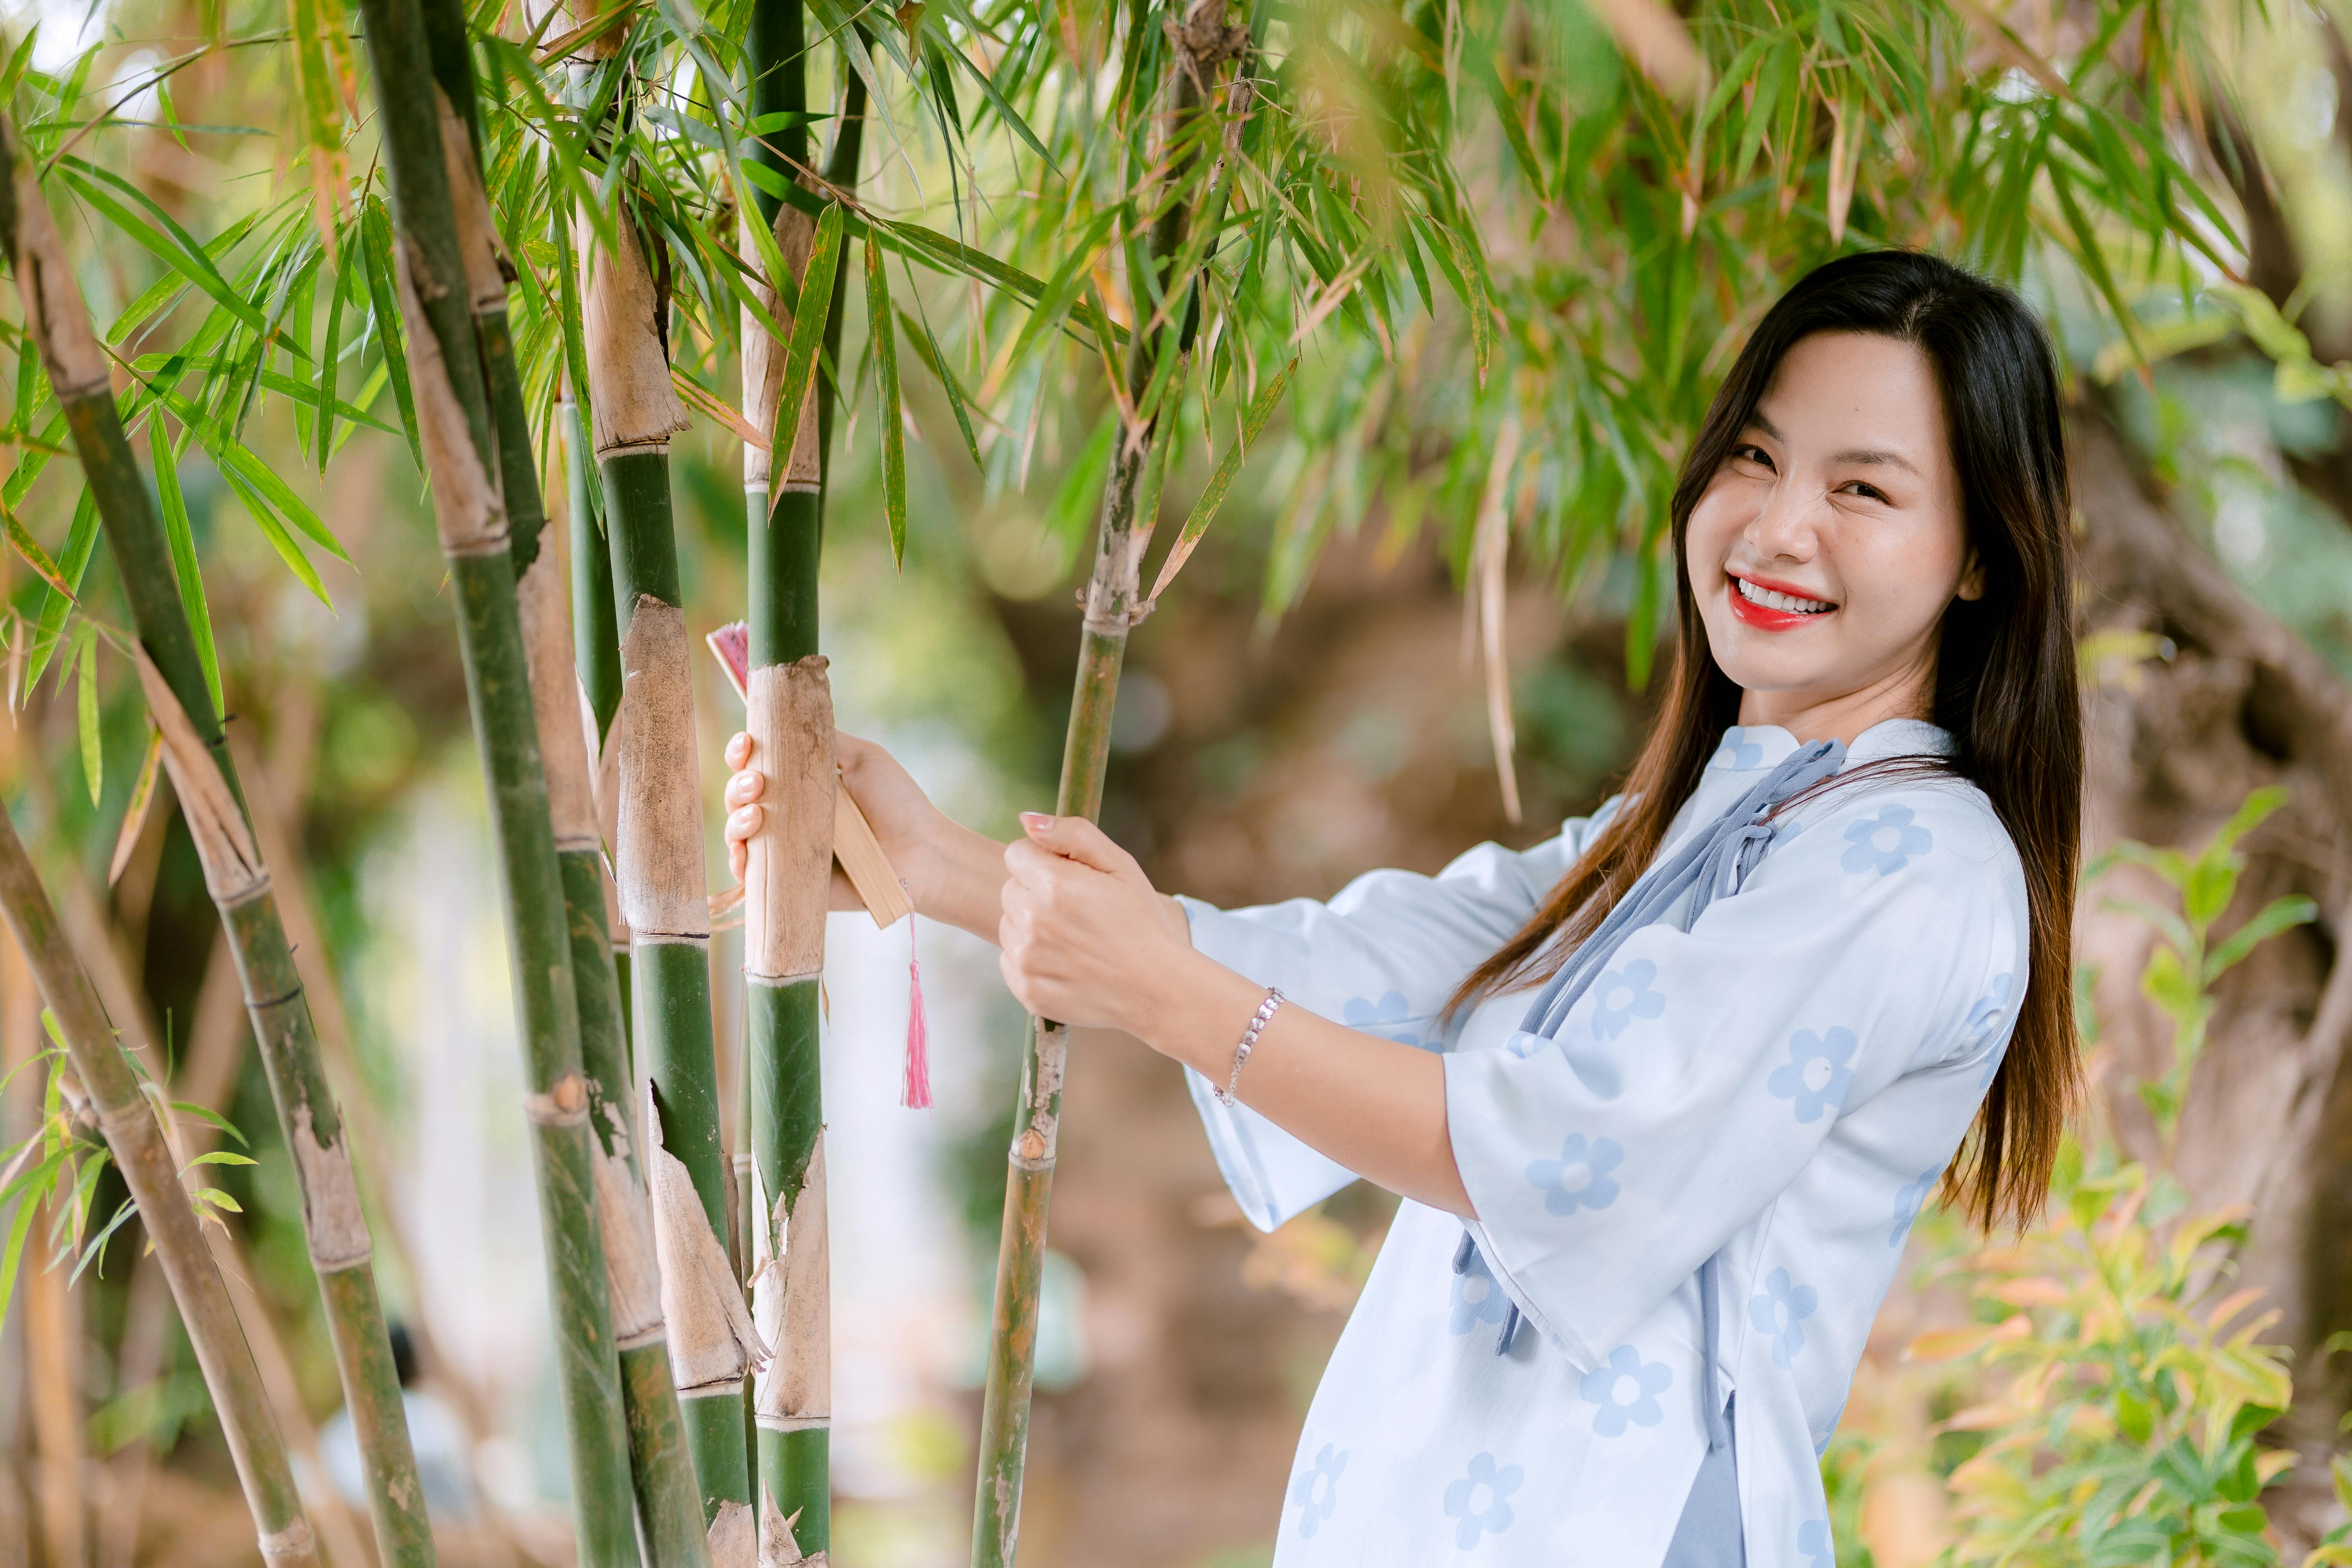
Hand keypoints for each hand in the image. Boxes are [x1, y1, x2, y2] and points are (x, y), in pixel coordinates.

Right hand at [723, 730, 1007, 932]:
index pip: (756, 764)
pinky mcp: (790, 881)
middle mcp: (788, 814)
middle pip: (740, 797)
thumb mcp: (864, 759)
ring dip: (736, 820)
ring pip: (738, 833)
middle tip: (757, 783)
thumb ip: (827, 739)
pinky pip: (751, 875)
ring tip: (756, 813)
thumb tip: (790, 715)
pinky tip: (744, 851)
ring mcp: (786, 848)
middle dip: (738, 785)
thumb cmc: (898, 803)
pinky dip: (739, 863)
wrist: (920, 851)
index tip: (747, 744)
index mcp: (801, 783)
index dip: (742, 753)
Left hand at [999, 813, 1195, 1032]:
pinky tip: (1065, 962)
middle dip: (1035, 892)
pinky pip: (1010, 960)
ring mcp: (1026, 959)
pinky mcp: (1026, 990)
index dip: (1044, 862)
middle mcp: (1033, 921)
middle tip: (1075, 911)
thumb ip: (1072, 834)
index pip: (1017, 854)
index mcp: (1054, 884)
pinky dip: (1031, 959)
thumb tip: (1026, 819)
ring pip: (1008, 925)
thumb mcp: (1120, 866)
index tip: (1069, 879)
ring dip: (1031, 926)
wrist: (1155, 989)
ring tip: (1072, 939)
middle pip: (1011, 889)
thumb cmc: (1141, 922)